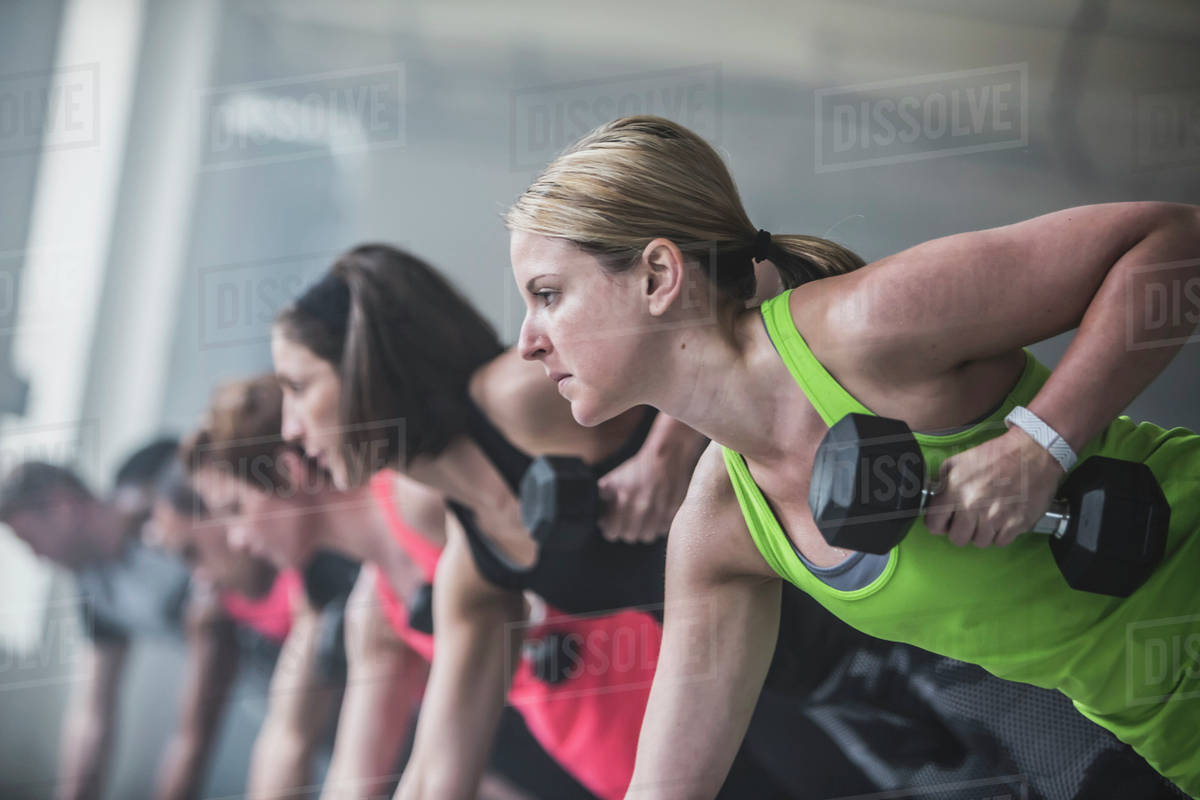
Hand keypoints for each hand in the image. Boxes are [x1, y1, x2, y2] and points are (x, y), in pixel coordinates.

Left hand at [596, 441, 694, 543]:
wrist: (665, 456)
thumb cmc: (637, 469)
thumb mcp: (612, 480)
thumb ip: (602, 499)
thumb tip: (600, 520)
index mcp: (624, 499)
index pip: (613, 533)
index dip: (610, 530)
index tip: (612, 525)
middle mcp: (642, 506)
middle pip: (630, 537)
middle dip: (626, 531)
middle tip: (626, 523)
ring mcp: (659, 509)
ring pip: (648, 536)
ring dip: (643, 531)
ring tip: (641, 521)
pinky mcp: (674, 510)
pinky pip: (663, 530)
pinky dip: (658, 527)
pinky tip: (654, 517)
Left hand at [923, 427, 1064, 547]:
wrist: (1032, 451)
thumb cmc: (998, 455)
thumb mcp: (959, 461)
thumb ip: (942, 483)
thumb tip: (934, 501)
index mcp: (956, 489)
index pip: (934, 524)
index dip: (938, 524)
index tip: (945, 521)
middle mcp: (974, 505)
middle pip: (957, 539)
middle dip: (961, 530)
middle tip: (969, 519)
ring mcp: (996, 516)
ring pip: (980, 542)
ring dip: (982, 532)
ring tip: (988, 515)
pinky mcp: (1017, 523)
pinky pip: (1001, 541)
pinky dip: (1001, 533)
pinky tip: (1002, 518)